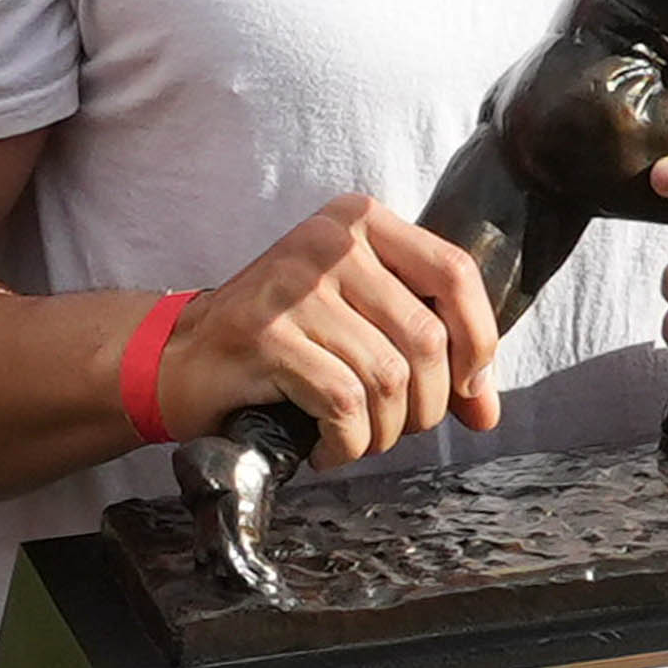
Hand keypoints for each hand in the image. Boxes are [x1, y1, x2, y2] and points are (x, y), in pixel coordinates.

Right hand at [164, 192, 499, 463]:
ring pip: (389, 378)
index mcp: (360, 222)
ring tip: (354, 437)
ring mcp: (296, 287)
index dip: (479, 343)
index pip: (454, 273)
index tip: (470, 392)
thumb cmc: (281, 341)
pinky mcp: (268, 337)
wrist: (181, 357)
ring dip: (382, 431)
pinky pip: (344, 405)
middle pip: (426, 337)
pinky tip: (324, 446)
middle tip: (393, 428)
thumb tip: (486, 408)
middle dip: (425, 405)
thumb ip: (426, 347)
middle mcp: (330, 242)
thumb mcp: (358, 317)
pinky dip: (345, 443)